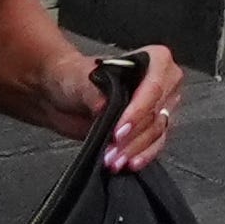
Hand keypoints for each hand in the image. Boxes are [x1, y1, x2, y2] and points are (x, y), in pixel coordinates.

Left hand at [81, 41, 179, 167]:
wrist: (61, 96)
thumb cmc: (75, 78)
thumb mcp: (82, 79)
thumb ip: (95, 92)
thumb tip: (104, 107)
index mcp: (155, 60)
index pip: (155, 88)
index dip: (138, 111)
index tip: (118, 132)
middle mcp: (163, 82)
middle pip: (157, 112)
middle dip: (134, 135)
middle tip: (112, 150)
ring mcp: (158, 106)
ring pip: (158, 131)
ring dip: (135, 149)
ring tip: (113, 161)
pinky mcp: (149, 128)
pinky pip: (156, 143)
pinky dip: (143, 155)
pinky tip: (130, 163)